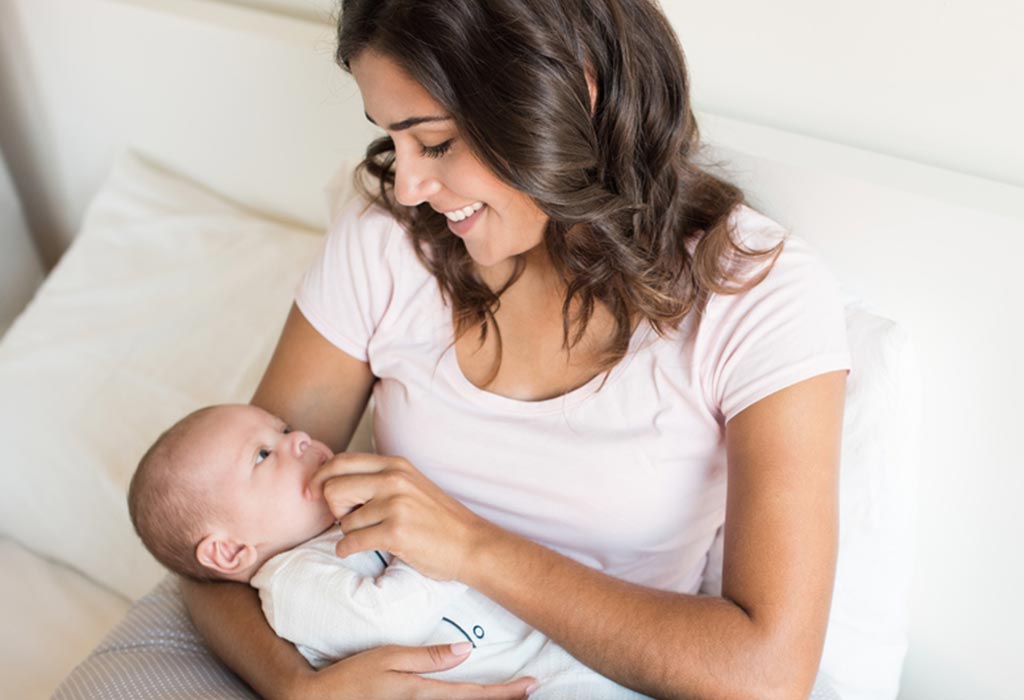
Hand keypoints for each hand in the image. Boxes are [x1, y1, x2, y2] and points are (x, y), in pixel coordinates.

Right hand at [287, 642, 536, 698]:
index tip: (532, 683)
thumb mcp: (390, 658)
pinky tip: (473, 693)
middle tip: (530, 686)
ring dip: (486, 699)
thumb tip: (466, 651)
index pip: (475, 694)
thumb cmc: (352, 675)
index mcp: (425, 693)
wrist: (320, 698)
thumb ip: (428, 657)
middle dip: (504, 697)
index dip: (506, 691)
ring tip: (510, 690)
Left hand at [308, 452, 496, 581]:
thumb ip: (378, 479)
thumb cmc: (438, 519)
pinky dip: (347, 550)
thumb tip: (333, 482)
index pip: (341, 461)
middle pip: (333, 488)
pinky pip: (351, 542)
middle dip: (333, 508)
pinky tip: (357, 550)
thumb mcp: (411, 485)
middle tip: (346, 519)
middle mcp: (394, 479)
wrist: (470, 543)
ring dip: (349, 533)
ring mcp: (395, 505)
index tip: (310, 492)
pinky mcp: (396, 532)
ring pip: (344, 520)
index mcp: (395, 464)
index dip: (319, 477)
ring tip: (370, 536)